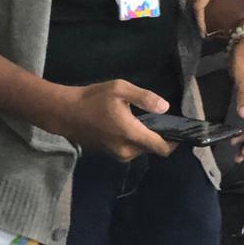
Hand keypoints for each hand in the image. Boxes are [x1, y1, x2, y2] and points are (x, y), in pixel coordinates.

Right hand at [47, 80, 175, 161]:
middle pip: (153, 148)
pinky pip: (129, 149)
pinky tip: (127, 123)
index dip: (174, 141)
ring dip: (145, 137)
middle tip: (157, 116)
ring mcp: (117, 154)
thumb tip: (165, 108)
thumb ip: (145, 98)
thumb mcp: (120, 89)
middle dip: (159, 135)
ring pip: (141, 149)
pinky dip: (134, 139)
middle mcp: (127, 150)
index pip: (162, 148)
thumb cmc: (93, 99)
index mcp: (132, 135)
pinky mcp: (109, 154)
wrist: (64, 113)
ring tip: (141, 117)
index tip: (179, 129)